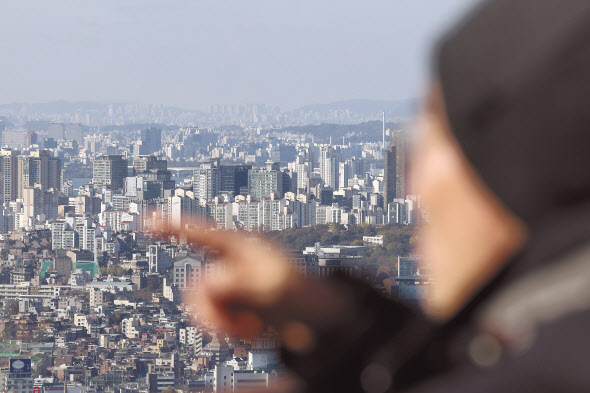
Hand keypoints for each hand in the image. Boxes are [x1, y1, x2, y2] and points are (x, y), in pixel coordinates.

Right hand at [160, 225, 303, 337]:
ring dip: (221, 322)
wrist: (316, 321)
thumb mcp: (273, 287)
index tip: (144, 220)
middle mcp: (232, 263)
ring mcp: (232, 284)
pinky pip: (212, 315)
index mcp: (242, 247)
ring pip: (201, 303)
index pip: (201, 232)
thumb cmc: (301, 294)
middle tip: (237, 328)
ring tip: (250, 328)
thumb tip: (206, 282)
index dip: (172, 226)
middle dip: (211, 310)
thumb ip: (237, 282)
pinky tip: (251, 329)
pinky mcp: (233, 302)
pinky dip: (227, 328)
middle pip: (196, 283)